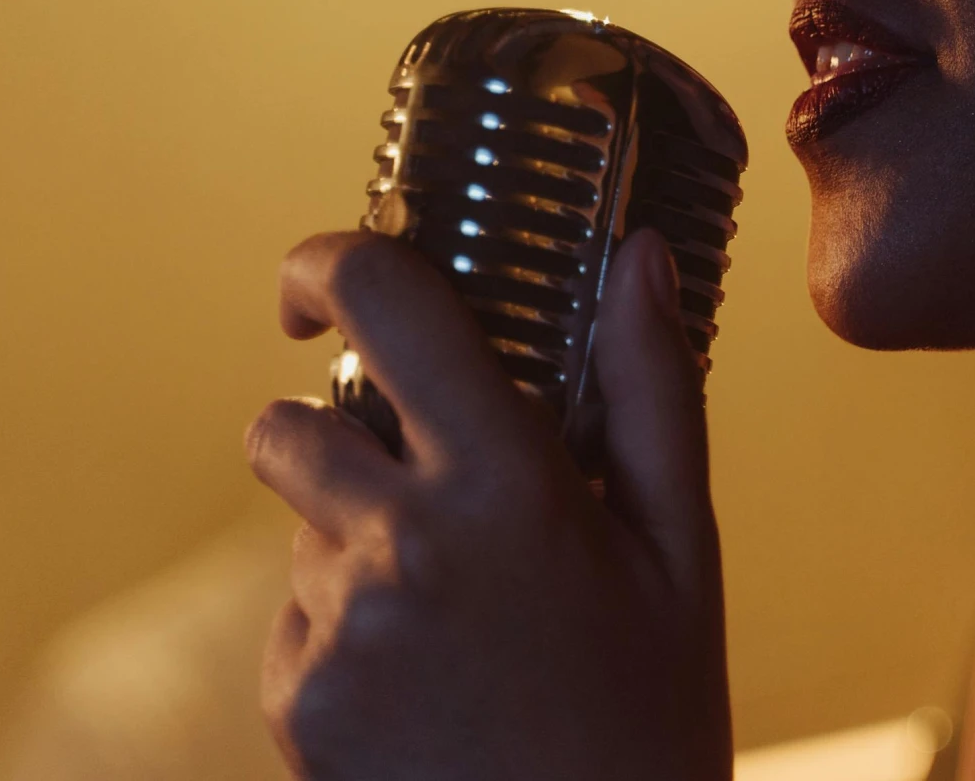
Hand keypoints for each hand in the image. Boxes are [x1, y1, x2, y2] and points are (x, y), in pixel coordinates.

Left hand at [245, 227, 728, 780]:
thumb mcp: (682, 552)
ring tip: (461, 617)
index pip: (382, 305)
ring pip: (300, 528)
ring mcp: (335, 630)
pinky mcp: (295, 701)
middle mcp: (402, 544)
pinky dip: (343, 628)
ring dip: (354, 538)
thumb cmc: (651, 720)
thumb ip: (652, 391)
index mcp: (507, 484)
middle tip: (435, 490)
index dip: (325, 262)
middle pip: (292, 424)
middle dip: (343, 435)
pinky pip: (295, 618)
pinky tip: (430, 683)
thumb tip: (640, 255)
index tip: (322, 275)